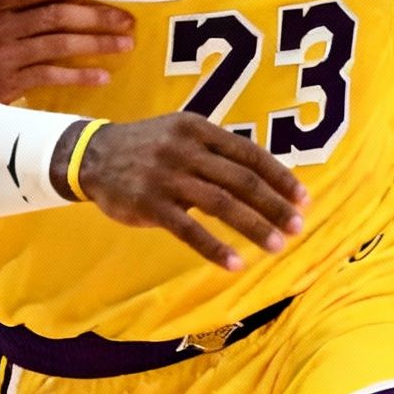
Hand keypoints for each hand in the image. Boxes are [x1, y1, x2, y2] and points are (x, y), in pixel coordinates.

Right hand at [0, 0, 133, 104]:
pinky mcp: (7, 83)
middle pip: (57, 16)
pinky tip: (102, 77)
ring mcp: (4, 55)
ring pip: (60, 44)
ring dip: (96, 44)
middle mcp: (0, 25)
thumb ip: (4, 6)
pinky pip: (51, 76)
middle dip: (96, 17)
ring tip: (124, 45)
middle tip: (127, 20)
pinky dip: (79, 76)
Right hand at [65, 112, 306, 269]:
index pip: (249, 153)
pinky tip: (235, 264)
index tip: (302, 199)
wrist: (91, 156)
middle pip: (241, 180)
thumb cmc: (147, 147)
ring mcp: (167, 176)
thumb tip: (264, 177)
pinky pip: (189, 230)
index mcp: (198, 129)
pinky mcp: (150, 204)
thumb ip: (216, 150)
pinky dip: (215, 248)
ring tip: (277, 247)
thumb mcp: (181, 133)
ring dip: (254, 227)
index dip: (279, 177)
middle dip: (274, 206)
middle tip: (297, 227)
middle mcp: (185, 149)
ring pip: (221, 204)